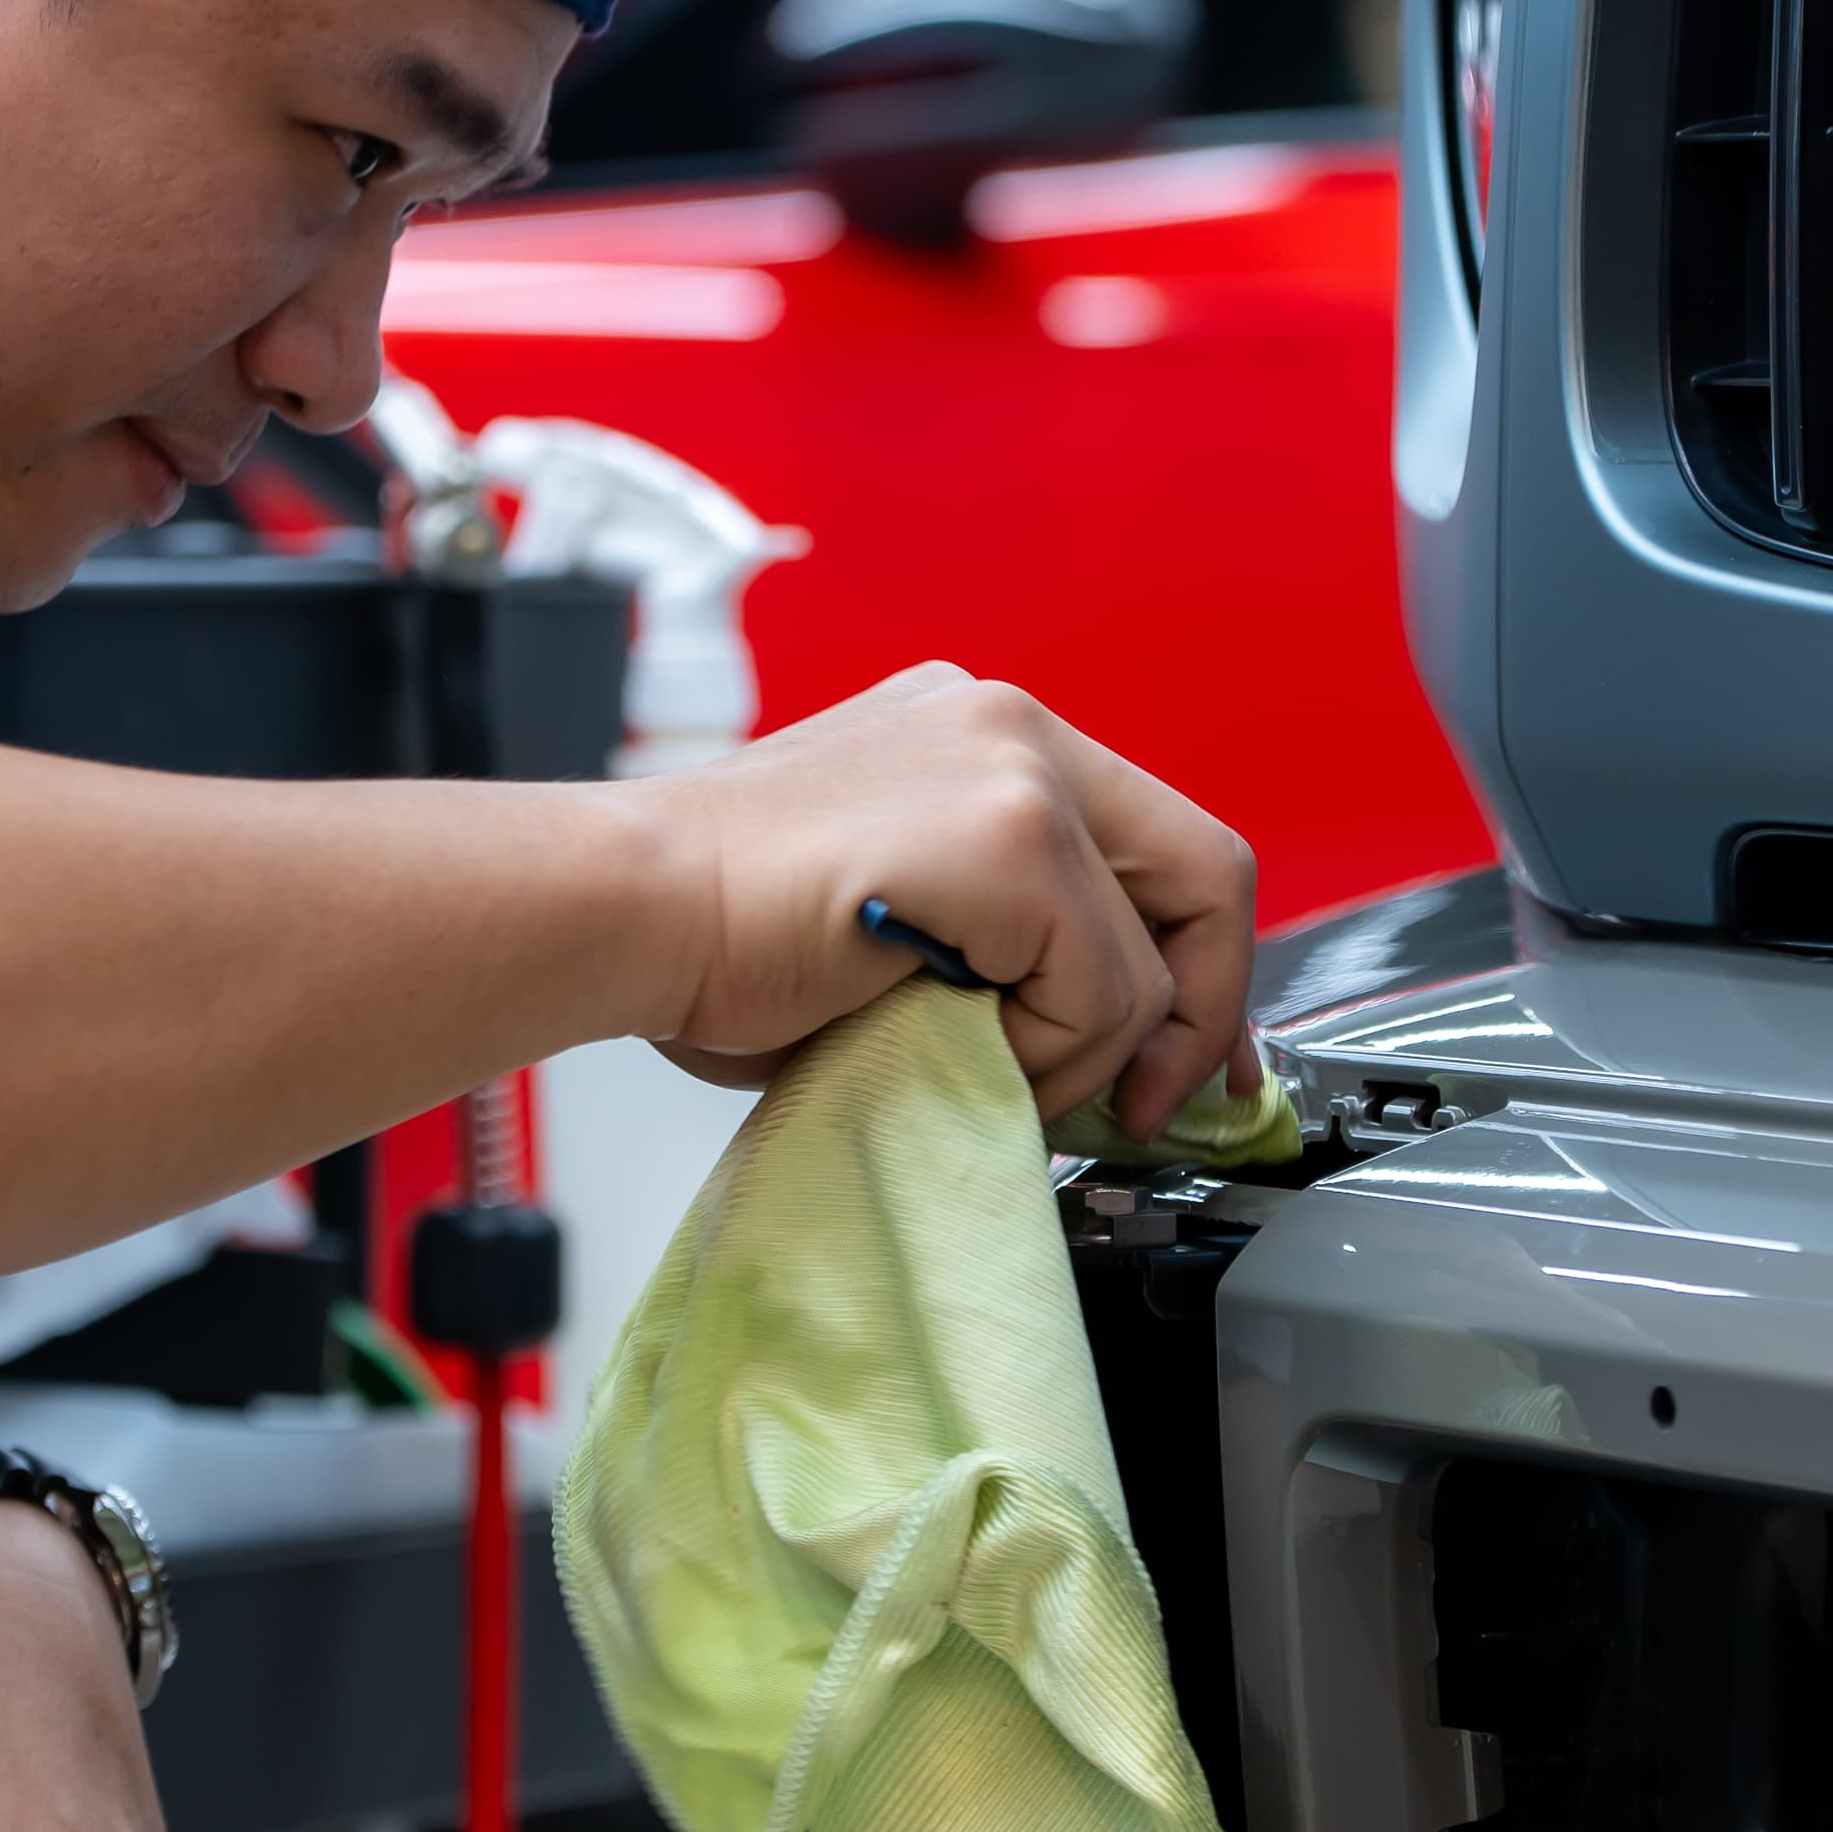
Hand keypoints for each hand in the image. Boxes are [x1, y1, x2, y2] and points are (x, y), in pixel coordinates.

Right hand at [650, 663, 1258, 1139]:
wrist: (625, 911)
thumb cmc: (711, 933)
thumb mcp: (896, 916)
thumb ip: (998, 944)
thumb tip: (1096, 1048)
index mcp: (980, 736)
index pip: (1154, 842)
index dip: (1194, 962)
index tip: (1176, 1057)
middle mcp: (1013, 726)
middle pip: (1207, 870)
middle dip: (1201, 1012)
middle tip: (1150, 1105)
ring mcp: (1019, 769)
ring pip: (1150, 958)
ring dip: (1076, 1054)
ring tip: (974, 1066)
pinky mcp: (1014, 836)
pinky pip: (1102, 990)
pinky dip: (1046, 1054)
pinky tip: (949, 1044)